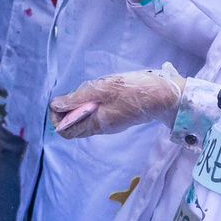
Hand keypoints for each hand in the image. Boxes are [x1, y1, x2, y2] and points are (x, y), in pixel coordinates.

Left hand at [49, 65, 182, 138]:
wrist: (165, 96)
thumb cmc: (134, 90)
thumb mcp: (102, 89)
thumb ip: (78, 98)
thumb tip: (55, 105)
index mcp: (95, 124)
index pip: (65, 131)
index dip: (57, 117)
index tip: (62, 101)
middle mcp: (101, 128)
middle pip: (73, 126)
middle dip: (67, 111)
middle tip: (75, 94)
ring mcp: (110, 123)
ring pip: (85, 119)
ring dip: (80, 106)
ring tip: (90, 91)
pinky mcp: (118, 117)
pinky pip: (96, 115)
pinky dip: (91, 105)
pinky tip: (101, 92)